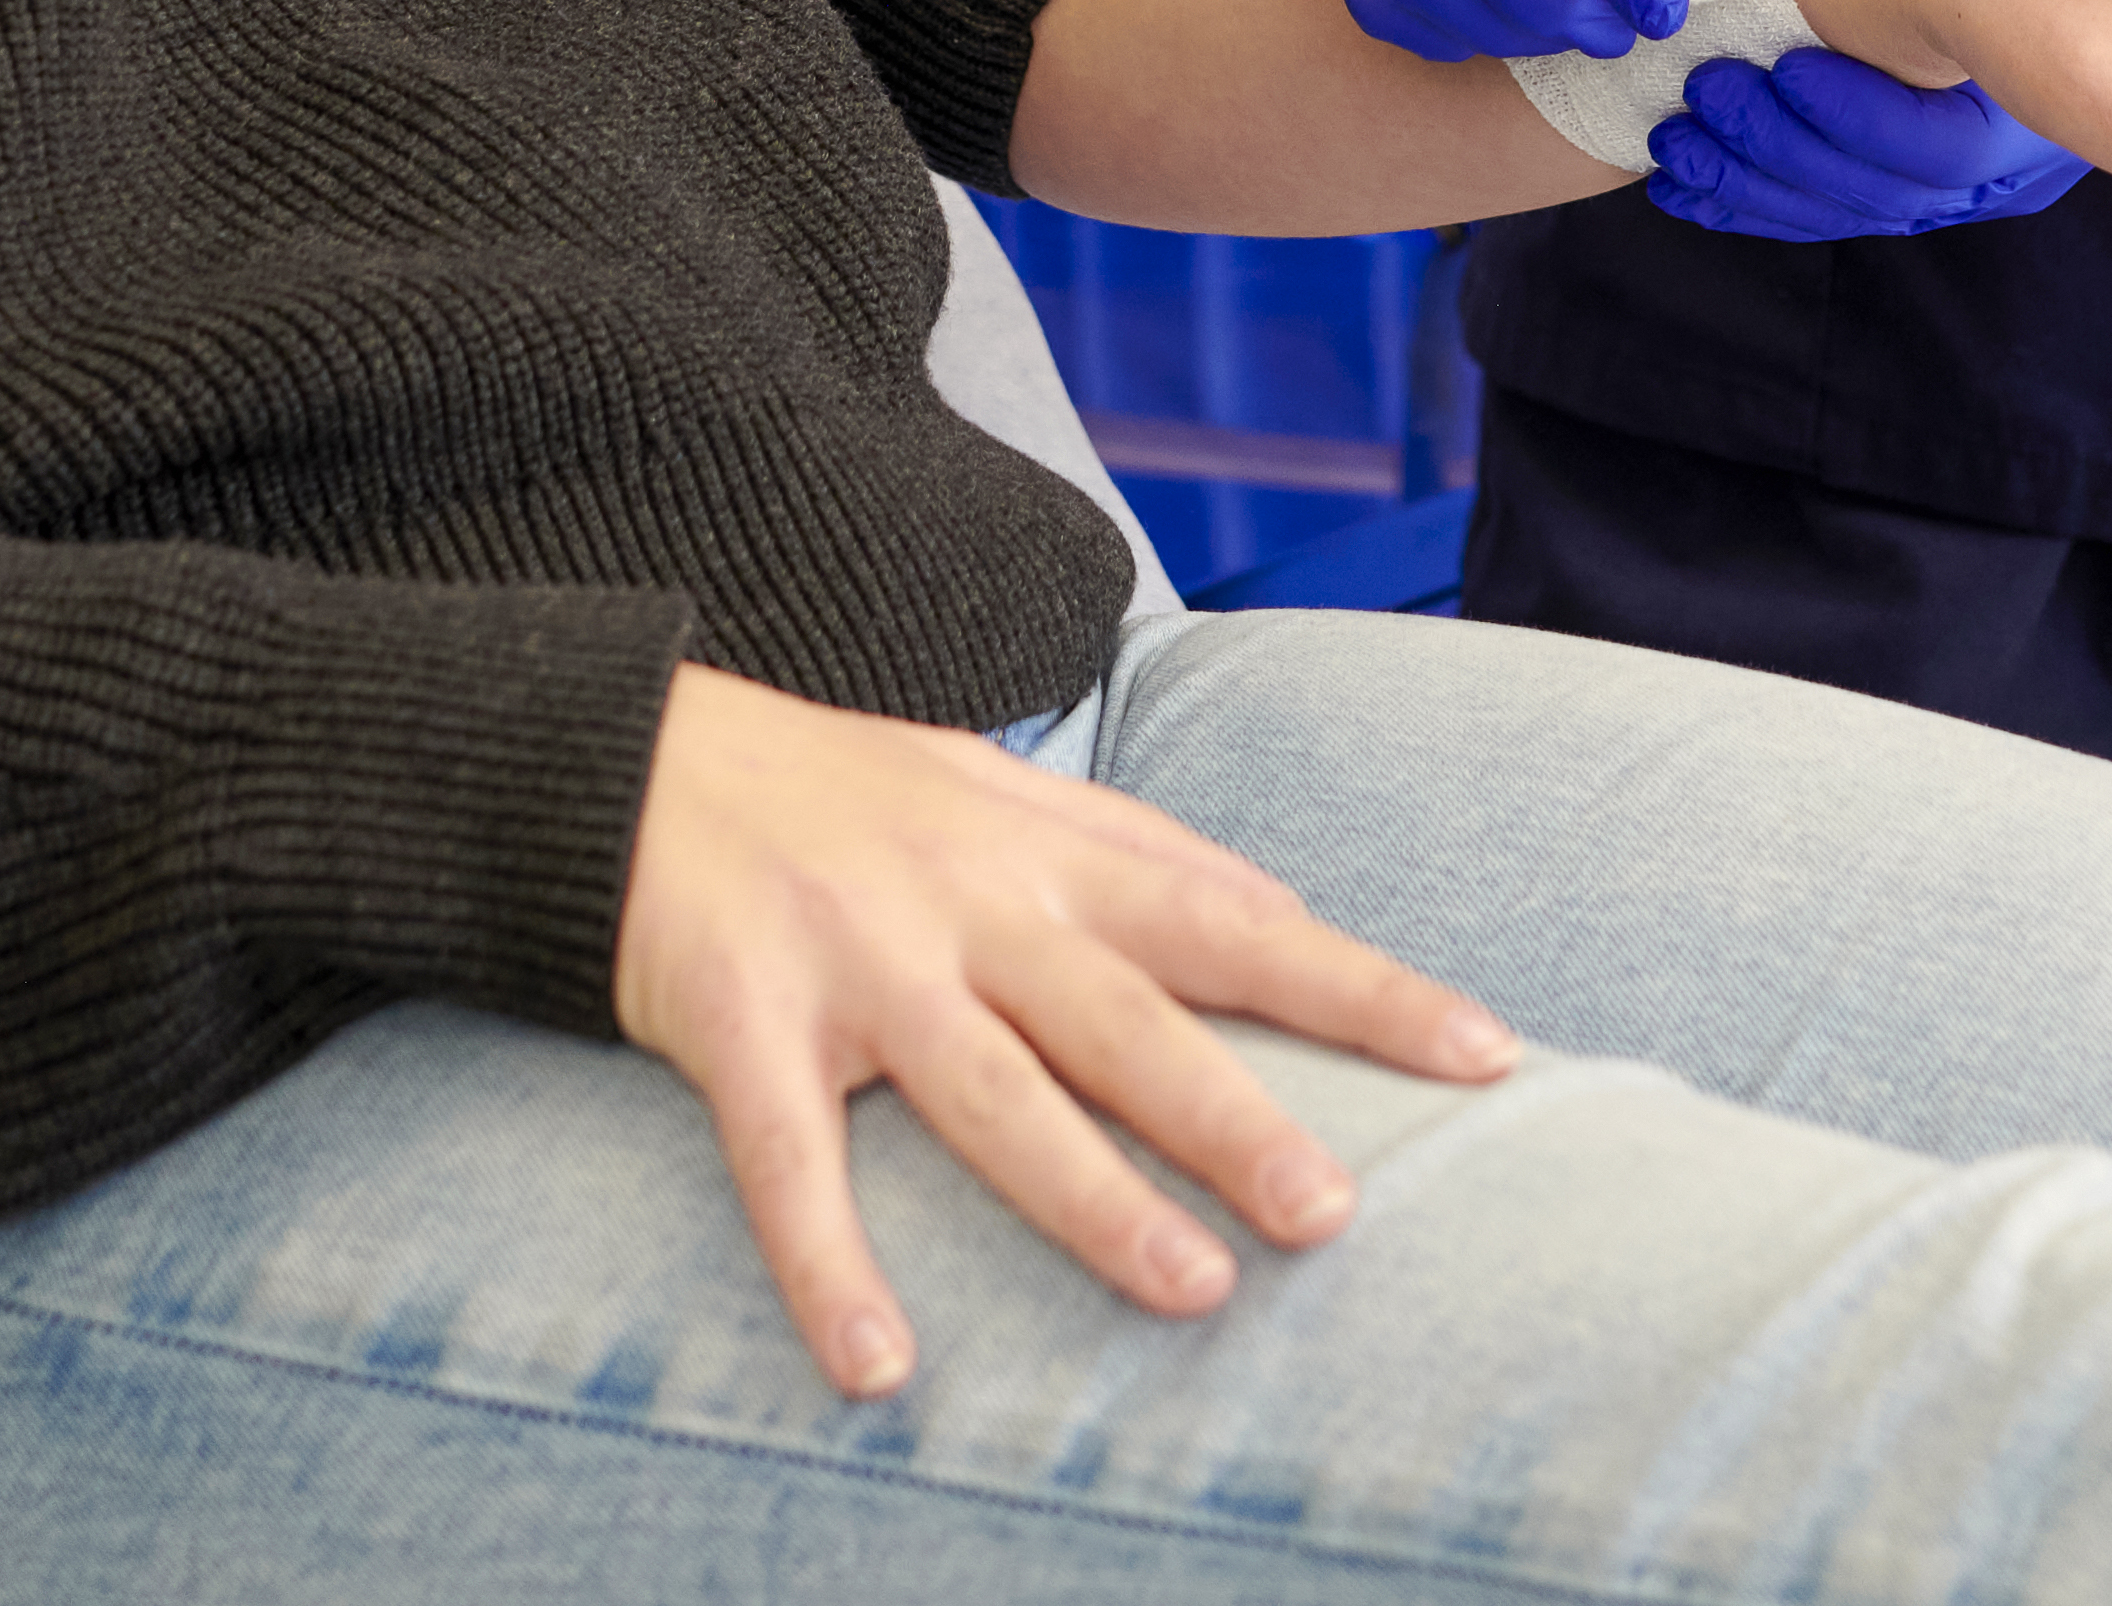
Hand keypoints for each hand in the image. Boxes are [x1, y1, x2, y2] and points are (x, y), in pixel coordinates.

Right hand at [604, 664, 1521, 1400]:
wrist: (626, 745)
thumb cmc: (841, 791)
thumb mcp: (998, 786)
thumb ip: (1127, 850)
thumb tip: (1275, 909)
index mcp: (1051, 846)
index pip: (1238, 916)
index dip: (1362, 985)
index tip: (1485, 1051)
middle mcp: (972, 901)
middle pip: (1130, 1018)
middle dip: (1237, 1116)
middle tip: (1338, 1211)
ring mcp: (858, 962)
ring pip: (995, 1094)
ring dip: (1092, 1200)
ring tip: (1190, 1292)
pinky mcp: (737, 1018)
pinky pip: (790, 1164)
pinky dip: (830, 1267)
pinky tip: (877, 1366)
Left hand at [1649, 37, 2086, 237]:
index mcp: (2036, 110)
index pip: (1944, 150)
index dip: (1858, 116)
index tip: (1786, 68)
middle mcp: (1999, 172)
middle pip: (1881, 193)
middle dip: (1779, 145)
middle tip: (1709, 90)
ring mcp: (1946, 197)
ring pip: (1839, 214)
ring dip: (1746, 178)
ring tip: (1679, 139)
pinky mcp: (1892, 200)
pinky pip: (1816, 220)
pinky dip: (1745, 203)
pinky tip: (1685, 187)